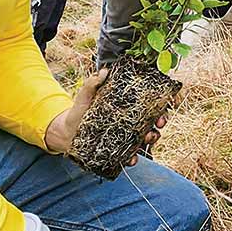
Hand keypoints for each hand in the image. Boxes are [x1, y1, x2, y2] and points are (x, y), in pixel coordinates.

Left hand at [43, 69, 165, 162]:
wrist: (66, 132)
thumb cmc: (79, 110)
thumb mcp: (85, 95)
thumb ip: (93, 83)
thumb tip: (104, 71)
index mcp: (126, 106)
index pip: (148, 104)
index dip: (161, 104)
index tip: (165, 105)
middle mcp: (129, 121)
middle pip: (152, 121)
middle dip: (160, 122)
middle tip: (159, 123)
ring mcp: (125, 136)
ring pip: (145, 138)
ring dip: (151, 139)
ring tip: (148, 139)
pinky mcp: (118, 150)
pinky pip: (129, 155)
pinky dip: (132, 158)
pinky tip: (131, 159)